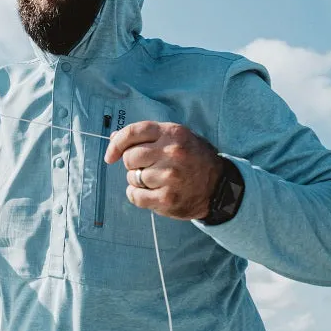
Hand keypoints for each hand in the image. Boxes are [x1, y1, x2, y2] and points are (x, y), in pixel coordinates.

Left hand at [104, 120, 224, 220]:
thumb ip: (148, 136)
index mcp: (172, 133)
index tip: (111, 155)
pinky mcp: (167, 199)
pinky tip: (151, 193)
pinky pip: (135, 196)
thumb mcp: (176, 138)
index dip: (116, 144)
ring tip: (157, 181)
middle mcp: (171, 153)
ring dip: (138, 181)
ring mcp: (169, 177)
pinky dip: (137, 196)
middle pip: (130, 157)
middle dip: (133, 164)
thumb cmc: (194, 159)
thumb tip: (114, 137)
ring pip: (132, 177)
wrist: (220, 187)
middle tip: (148, 168)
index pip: (133, 132)